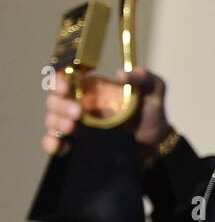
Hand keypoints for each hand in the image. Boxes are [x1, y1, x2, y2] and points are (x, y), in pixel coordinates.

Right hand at [40, 65, 171, 157]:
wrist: (155, 142)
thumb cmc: (151, 111)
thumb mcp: (154, 91)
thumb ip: (145, 78)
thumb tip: (122, 73)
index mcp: (92, 87)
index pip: (65, 77)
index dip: (58, 80)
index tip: (66, 87)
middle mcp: (79, 103)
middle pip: (54, 100)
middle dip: (60, 105)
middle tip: (78, 113)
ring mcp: (76, 123)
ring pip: (52, 119)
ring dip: (57, 123)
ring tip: (73, 128)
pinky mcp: (77, 141)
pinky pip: (55, 141)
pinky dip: (52, 143)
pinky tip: (60, 147)